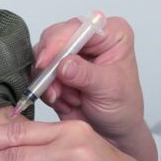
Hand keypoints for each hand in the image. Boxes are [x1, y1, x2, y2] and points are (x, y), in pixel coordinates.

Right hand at [34, 15, 155, 160]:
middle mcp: (88, 38)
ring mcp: (70, 53)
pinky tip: (63, 101)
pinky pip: (38, 73)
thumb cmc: (122, 108)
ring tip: (65, 99)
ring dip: (49, 81)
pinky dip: (46, 90)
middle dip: (50, 65)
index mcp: (111, 33)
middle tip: (53, 87)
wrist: (112, 133)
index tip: (47, 62)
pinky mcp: (55, 68)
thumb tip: (64, 64)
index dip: (60, 42)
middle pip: (55, 37)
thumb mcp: (110, 90)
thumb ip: (86, 75)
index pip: (79, 27)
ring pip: (42, 55)